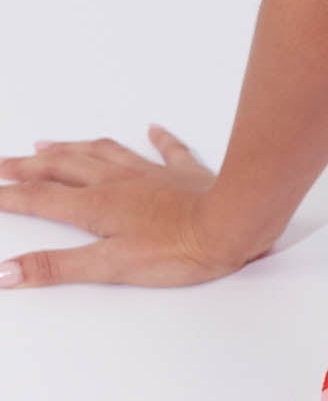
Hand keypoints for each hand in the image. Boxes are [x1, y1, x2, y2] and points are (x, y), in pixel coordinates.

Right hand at [0, 125, 264, 289]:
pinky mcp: (186, 174)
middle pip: (63, 168)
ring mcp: (152, 174)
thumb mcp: (110, 267)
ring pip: (103, 153)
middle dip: (30, 166)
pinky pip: (167, 149)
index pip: (42, 199)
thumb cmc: (178, 249)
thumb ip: (58, 268)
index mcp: (98, 206)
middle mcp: (119, 183)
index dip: (10, 196)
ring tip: (50, 143)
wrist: (232, 223)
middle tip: (3, 164)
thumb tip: (7, 272)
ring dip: (73, 148)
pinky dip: (157, 138)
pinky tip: (152, 128)